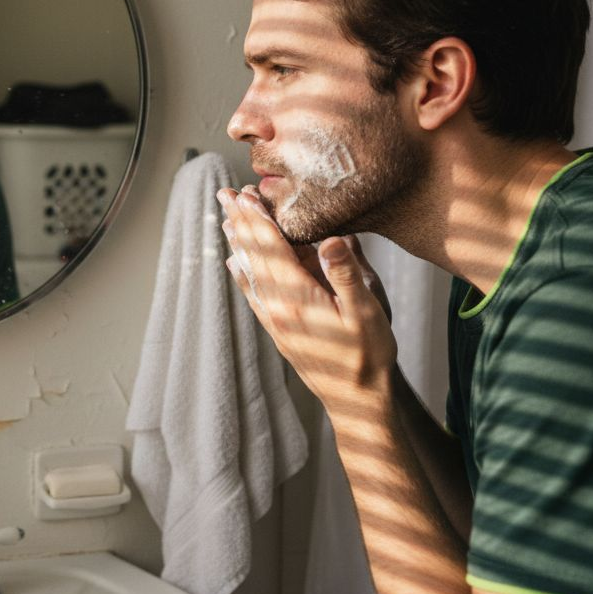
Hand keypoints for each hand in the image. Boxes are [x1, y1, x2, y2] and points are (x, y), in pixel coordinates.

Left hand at [217, 185, 395, 412]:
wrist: (357, 400)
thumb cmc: (368, 355)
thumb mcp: (367, 310)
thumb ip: (346, 272)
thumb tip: (332, 238)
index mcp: (297, 298)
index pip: (271, 248)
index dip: (257, 218)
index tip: (243, 193)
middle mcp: (277, 307)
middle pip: (253, 255)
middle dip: (240, 222)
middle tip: (224, 194)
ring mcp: (275, 320)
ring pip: (249, 272)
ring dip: (238, 243)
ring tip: (225, 220)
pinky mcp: (278, 330)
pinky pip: (253, 295)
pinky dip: (242, 274)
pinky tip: (235, 264)